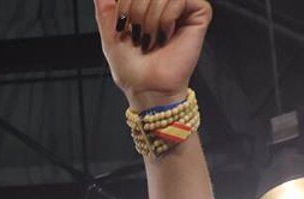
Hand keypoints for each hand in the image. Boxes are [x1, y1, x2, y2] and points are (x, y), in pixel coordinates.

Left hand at [96, 0, 211, 107]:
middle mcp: (165, 2)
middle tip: (138, 35)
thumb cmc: (131, 66)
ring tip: (151, 40)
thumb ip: (105, 9)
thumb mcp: (110, 33)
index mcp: (147, 2)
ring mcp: (183, 6)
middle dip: (136, 10)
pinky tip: (166, 36)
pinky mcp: (199, 12)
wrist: (147, 86)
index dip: (125, 3)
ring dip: (150, 19)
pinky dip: (166, 18)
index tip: (122, 25)